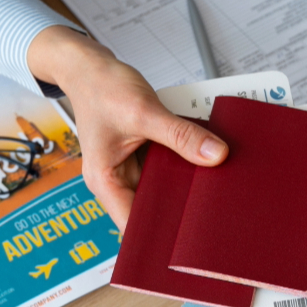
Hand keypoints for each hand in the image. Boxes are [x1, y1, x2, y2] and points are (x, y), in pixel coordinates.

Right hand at [27, 26, 227, 227]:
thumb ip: (180, 135)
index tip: (191, 241)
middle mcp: (117, 181)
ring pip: (164, 188)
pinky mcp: (142, 155)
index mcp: (106, 182)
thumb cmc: (101, 88)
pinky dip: (184, 164)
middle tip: (213, 214)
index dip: (161, 236)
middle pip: (153, 209)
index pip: (134, 225)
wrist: (90, 66)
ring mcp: (131, 168)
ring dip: (185, 186)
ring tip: (215, 189)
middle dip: (180, 210)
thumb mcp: (144, 112)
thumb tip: (215, 156)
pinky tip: (205, 164)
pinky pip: (168, 167)